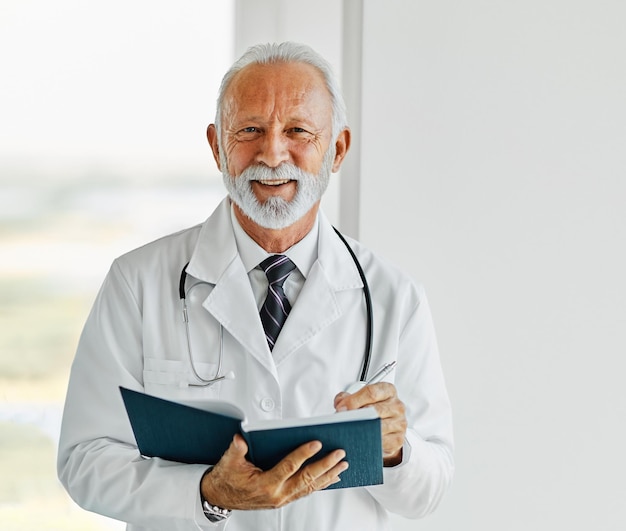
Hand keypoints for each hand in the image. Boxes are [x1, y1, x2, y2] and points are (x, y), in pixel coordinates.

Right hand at [200, 434, 347, 509]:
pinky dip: (320, 484)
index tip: (317, 443)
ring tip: (342, 465)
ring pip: (310, 487)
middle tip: (339, 454)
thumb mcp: (228, 462)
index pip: (288, 467)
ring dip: (328, 475)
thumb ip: (236, 450)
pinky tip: (331, 477)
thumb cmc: (227, 478)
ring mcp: (282, 499)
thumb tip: (241, 439)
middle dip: (325, 465)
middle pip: (306, 479)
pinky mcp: (284, 499)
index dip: (303, 454)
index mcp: (264, 484)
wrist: (220, 497)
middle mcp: (277, 494)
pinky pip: (306, 491)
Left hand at [334, 382, 406, 466]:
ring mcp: (399, 423)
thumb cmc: (372, 408)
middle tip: (342, 421)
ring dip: (361, 430)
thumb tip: (340, 406)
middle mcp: (397, 406)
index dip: (354, 400)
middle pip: (374, 410)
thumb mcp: (360, 397)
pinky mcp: (398, 440)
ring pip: (378, 427)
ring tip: (348, 430)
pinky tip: (360, 440)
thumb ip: (347, 397)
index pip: (371, 392)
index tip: (341, 408)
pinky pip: (382, 442)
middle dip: (355, 416)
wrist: (386, 424)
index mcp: (388, 391)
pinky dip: (369, 442)